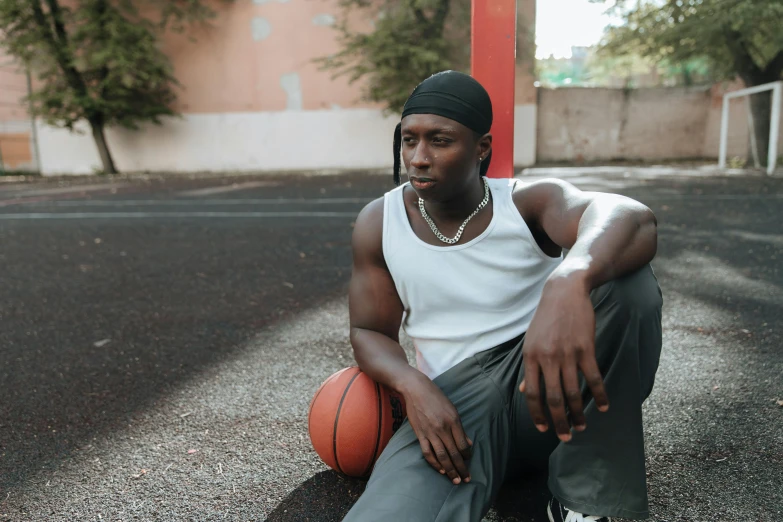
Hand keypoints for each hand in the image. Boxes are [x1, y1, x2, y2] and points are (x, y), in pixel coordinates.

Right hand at [402, 374, 472, 483]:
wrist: (416, 389)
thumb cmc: (436, 397)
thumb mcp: (452, 409)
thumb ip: (460, 428)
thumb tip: (468, 444)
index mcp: (453, 420)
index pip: (463, 444)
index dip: (467, 455)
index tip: (468, 460)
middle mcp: (443, 428)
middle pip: (454, 453)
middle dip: (461, 468)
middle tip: (466, 479)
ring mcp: (430, 432)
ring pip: (442, 456)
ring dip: (450, 470)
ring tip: (455, 479)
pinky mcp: (420, 434)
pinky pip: (428, 453)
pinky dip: (434, 463)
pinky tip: (441, 470)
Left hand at [519, 275, 608, 441]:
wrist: (564, 292)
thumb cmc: (546, 319)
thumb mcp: (531, 341)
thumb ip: (530, 367)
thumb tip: (524, 390)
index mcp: (530, 357)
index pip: (532, 393)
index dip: (537, 414)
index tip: (543, 429)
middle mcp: (547, 358)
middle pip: (553, 398)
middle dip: (560, 422)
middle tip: (566, 437)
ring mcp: (567, 354)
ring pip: (573, 392)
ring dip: (579, 413)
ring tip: (582, 426)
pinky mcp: (586, 349)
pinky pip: (593, 378)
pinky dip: (599, 395)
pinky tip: (602, 407)